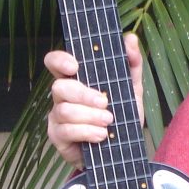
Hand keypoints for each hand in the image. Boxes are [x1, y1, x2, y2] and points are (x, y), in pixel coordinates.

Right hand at [44, 32, 144, 166]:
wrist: (122, 149)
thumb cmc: (121, 116)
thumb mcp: (132, 89)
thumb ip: (132, 64)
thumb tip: (130, 38)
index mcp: (76, 79)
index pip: (55, 62)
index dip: (59, 60)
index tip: (75, 66)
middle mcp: (62, 96)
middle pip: (59, 87)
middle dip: (84, 95)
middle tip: (105, 103)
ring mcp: (57, 116)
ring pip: (64, 110)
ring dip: (89, 116)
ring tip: (108, 122)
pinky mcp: (57, 136)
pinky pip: (65, 130)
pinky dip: (86, 132)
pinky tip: (101, 135)